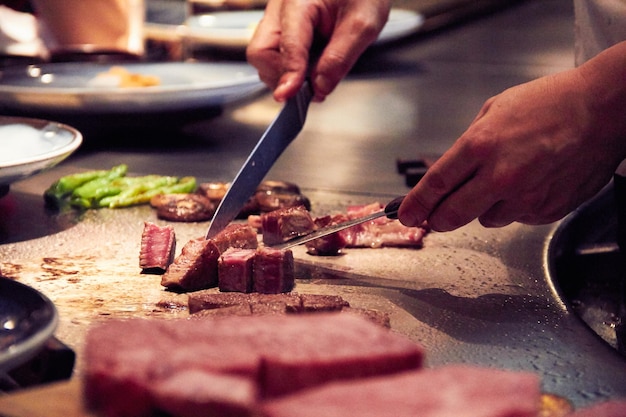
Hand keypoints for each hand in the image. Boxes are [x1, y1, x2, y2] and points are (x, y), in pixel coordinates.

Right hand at [246, 0, 390, 101]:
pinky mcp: (283, 28)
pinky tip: (311, 68)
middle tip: (308, 90)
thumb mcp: (363, 24)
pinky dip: (290, 68)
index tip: (289, 95)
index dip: (290, 73)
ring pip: (264, 56)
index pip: (287, 44)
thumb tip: (320, 87)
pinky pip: (275, 54)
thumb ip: (340, 58)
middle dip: (280, 76)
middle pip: (261, 52)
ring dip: (286, 74)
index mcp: (299, 0)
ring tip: (315, 76)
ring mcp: (278, 18)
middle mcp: (281, 7)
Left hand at [398, 49, 625, 231]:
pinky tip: (529, 182)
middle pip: (451, 216)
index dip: (414, 205)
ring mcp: (525, 197)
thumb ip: (467, 144)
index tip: (405, 214)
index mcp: (481, 145)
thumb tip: (448, 172)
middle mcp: (500, 176)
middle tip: (433, 217)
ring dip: (483, 207)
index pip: (435, 185)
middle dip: (436, 219)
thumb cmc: (550, 103)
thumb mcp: (494, 110)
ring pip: (485, 220)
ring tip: (505, 179)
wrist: (602, 110)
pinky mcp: (546, 210)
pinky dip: (514, 206)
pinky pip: (516, 218)